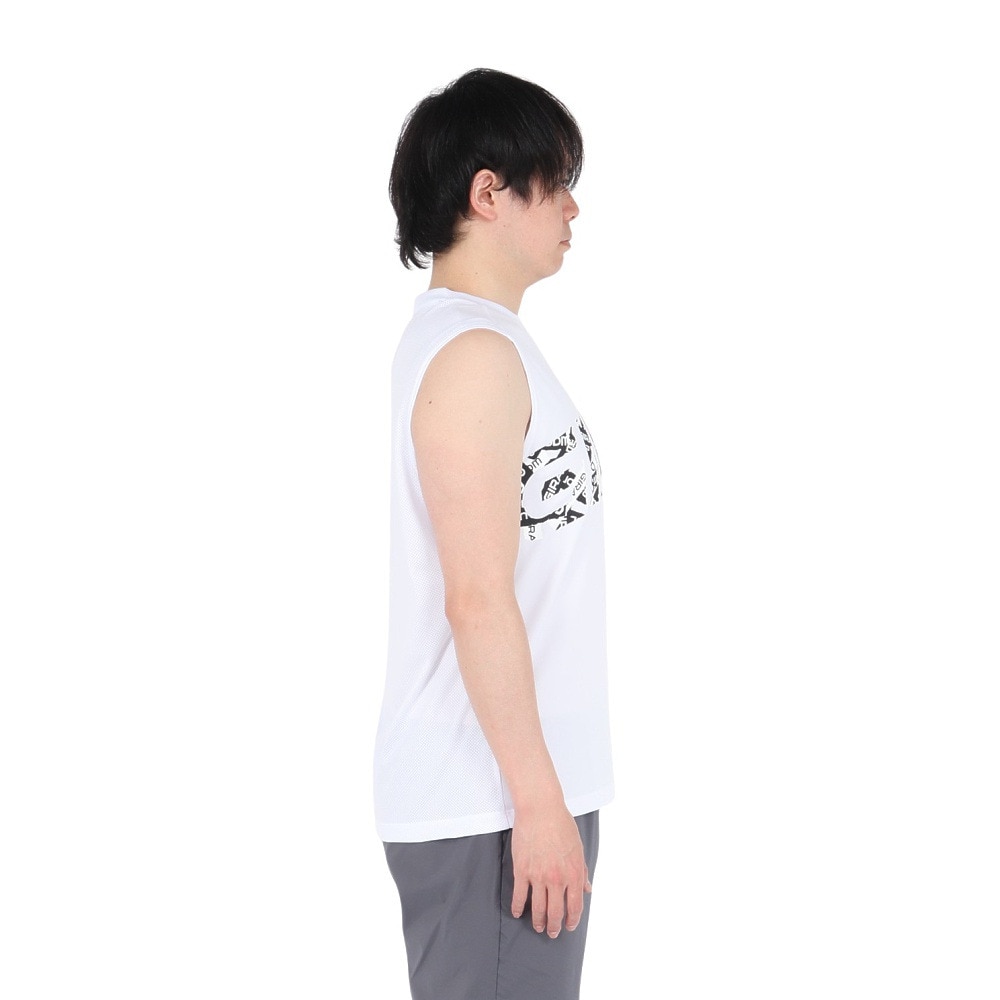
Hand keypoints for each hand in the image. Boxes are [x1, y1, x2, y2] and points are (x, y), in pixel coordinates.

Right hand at [510, 804, 591, 937]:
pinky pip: (520, 895)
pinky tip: (518, 913)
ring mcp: (538, 876)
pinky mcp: (522, 870)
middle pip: (556, 912)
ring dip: (539, 921)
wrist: (540, 809)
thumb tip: (587, 889)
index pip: (575, 906)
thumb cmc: (561, 824)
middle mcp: (557, 878)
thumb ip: (582, 871)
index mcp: (574, 873)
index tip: (569, 926)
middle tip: (552, 933)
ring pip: (538, 908)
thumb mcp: (578, 848)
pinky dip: (518, 907)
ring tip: (538, 926)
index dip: (572, 920)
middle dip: (555, 926)